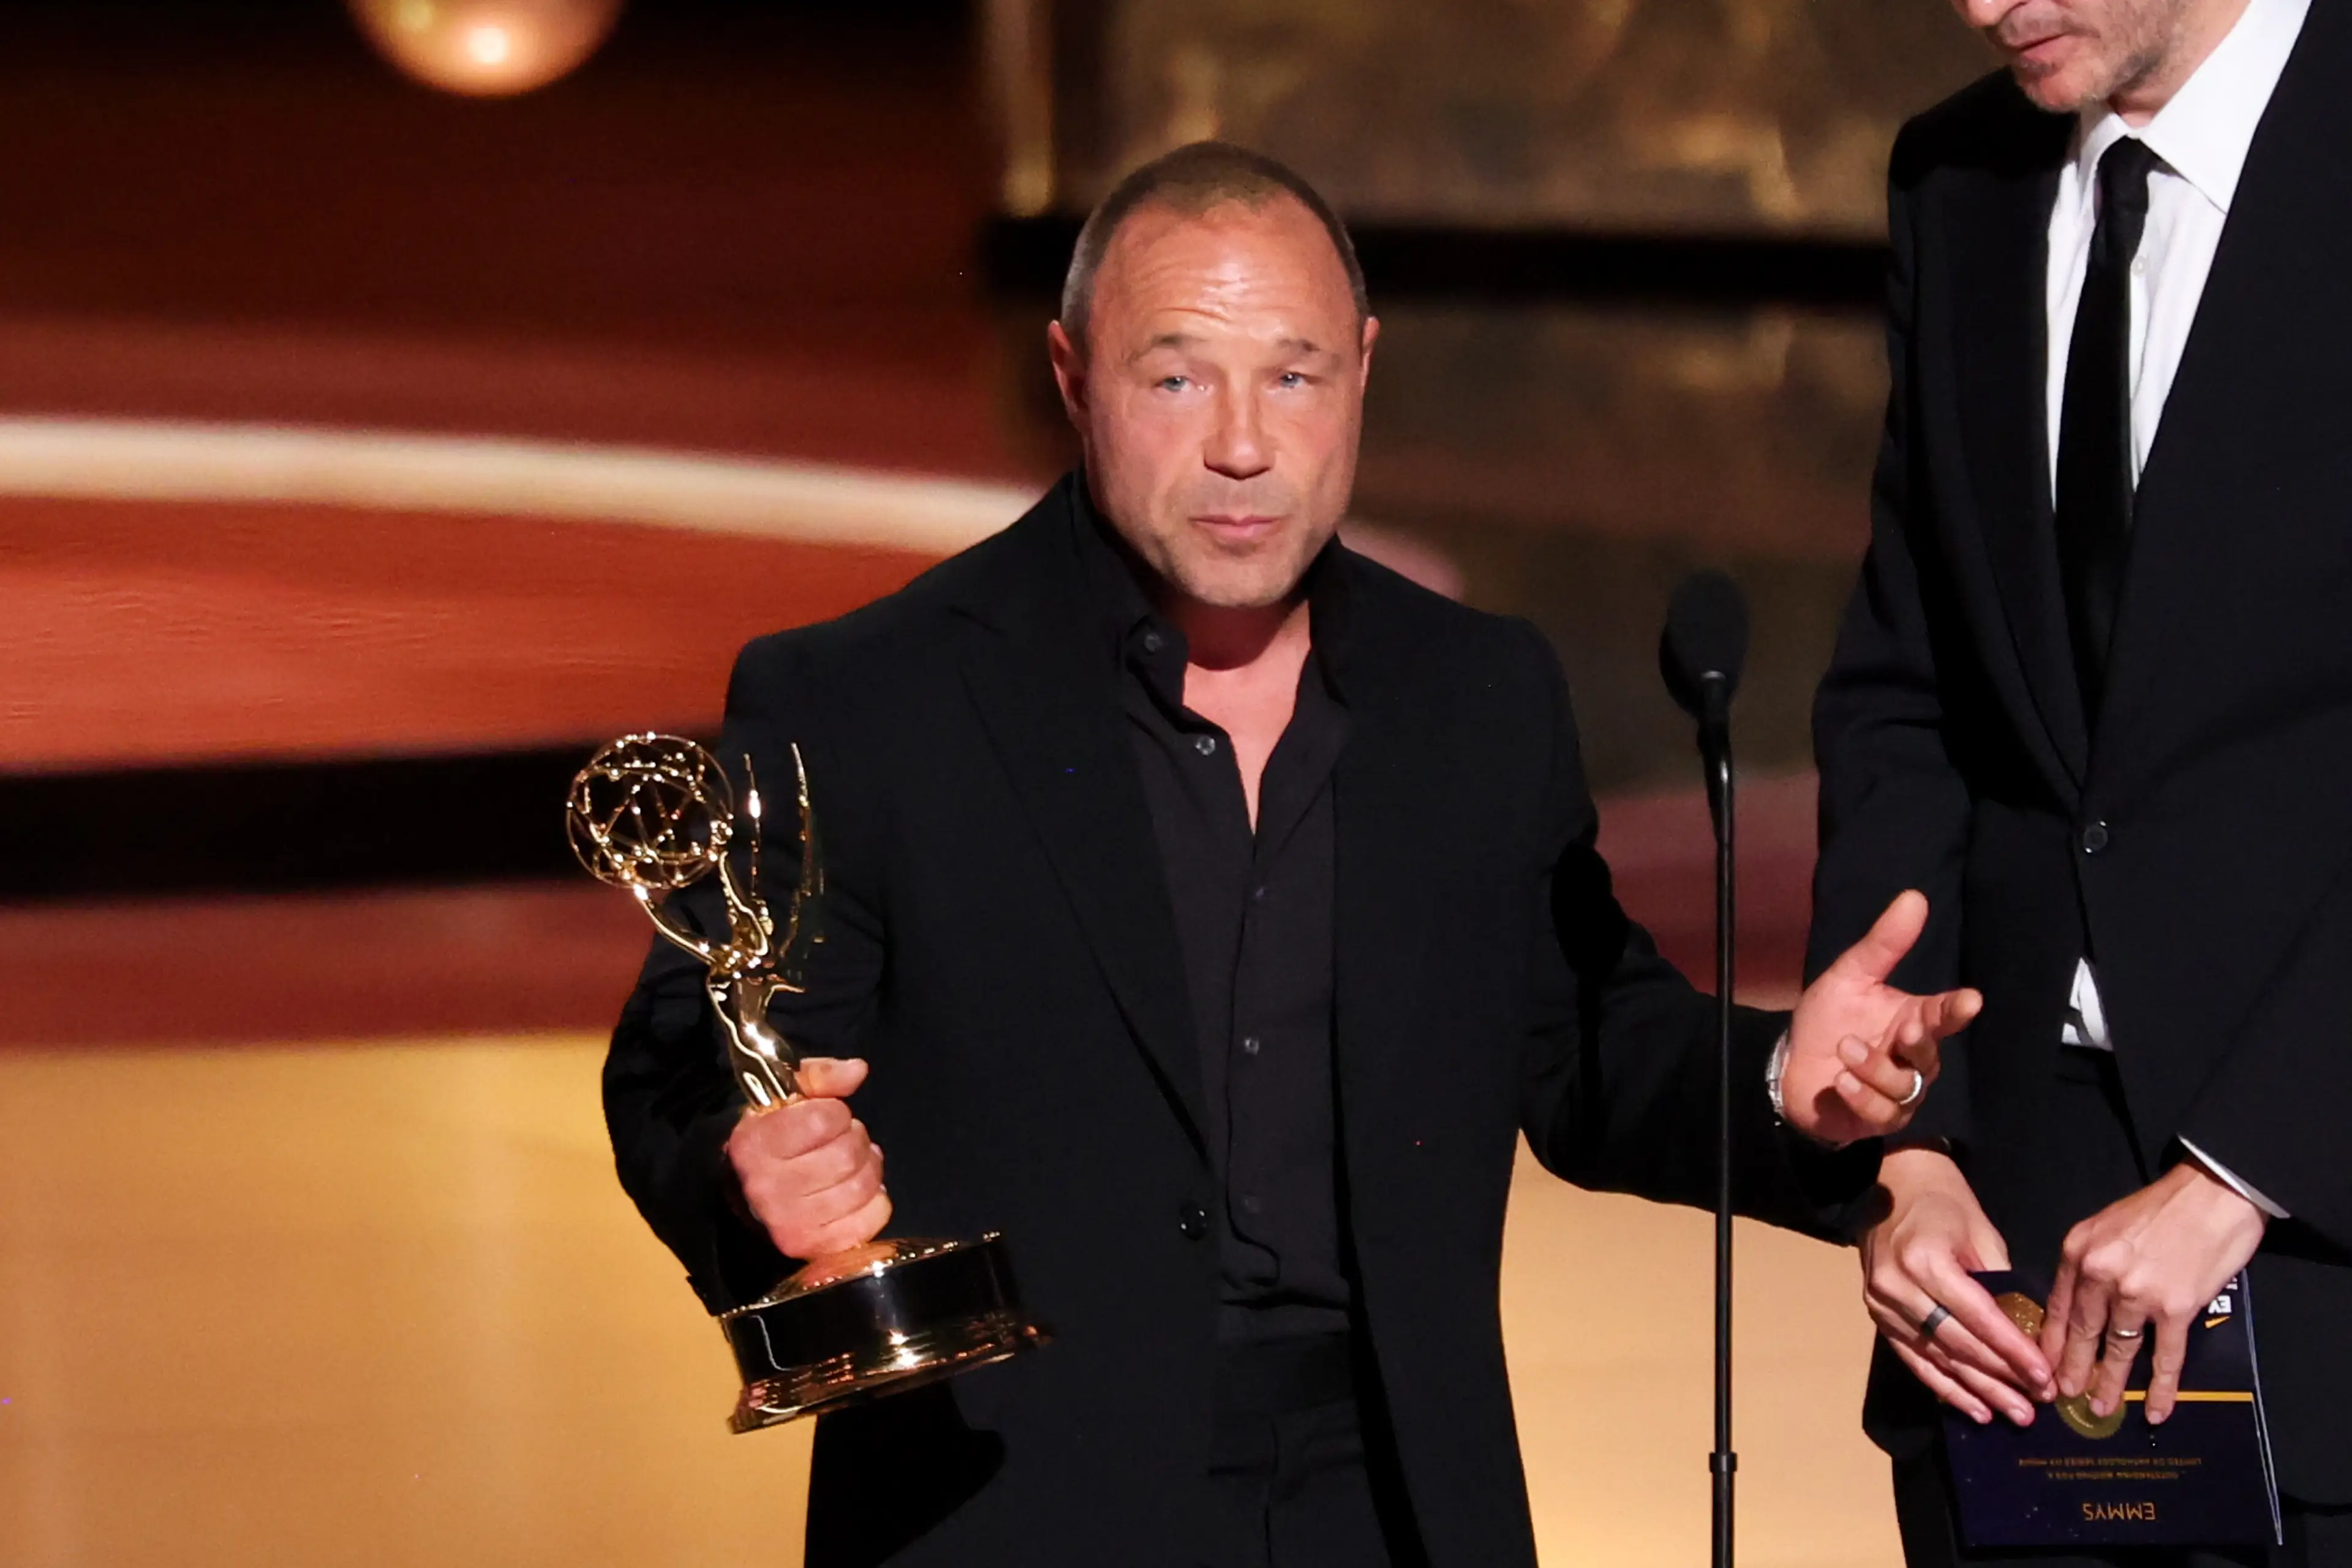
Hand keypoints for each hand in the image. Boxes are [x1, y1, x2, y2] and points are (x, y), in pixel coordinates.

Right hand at [725, 1056, 891, 1259]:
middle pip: (846, 1155)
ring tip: (851, 1165)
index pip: (825, 1119)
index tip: (827, 1117)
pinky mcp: (812, 1248)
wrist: (750, 1189)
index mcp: (755, 1145)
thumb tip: (858, 1070)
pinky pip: (871, 1220)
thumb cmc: (777, 1135)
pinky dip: (875, 1202)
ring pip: (861, 1187)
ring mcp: (788, 1224)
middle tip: (842, 1141)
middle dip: (855, 1140)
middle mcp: (766, 1188)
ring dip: (867, 1170)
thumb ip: (822, 1075)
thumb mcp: (789, 1095)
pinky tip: (856, 1193)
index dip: (836, 1112)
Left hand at [1785, 890, 1981, 1144]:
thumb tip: (1915, 897)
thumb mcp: (1850, 976)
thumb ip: (1884, 944)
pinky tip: (1841, 1082)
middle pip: (1931, 1055)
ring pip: (1906, 1087)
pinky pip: (1882, 1112)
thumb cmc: (1828, 1020)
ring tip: (1846, 1049)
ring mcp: (1898, 1092)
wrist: (1790, 1064)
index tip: (1970, 1000)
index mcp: (1912, 1020)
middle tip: (1903, 1031)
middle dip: (1919, 1044)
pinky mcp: (1878, 1118)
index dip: (1957, 1009)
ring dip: (1876, 1068)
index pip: (1944, 1014)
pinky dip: (1862, 1096)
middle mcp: (1912, 1058)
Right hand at [1860, 1148, 2054, 1423]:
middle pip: (1956, 1344)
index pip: (1978, 1317)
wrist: (1894, 1182)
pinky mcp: (1876, 1315)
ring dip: (1977, 1390)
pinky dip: (1944, 1386)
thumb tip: (2031, 1338)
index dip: (2013, 1351)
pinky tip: (1974, 1408)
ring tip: (2012, 1414)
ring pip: (1936, 1358)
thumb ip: (2002, 1286)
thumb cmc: (1946, 1203)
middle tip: (2035, 1406)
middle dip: (2000, 1378)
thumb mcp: (1983, 1235)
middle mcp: (1898, 1286)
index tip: (2045, 1378)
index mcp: (1926, 1260)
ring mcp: (1881, 1303)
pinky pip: (1913, 1358)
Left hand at [2041, 1162, 2265, 1423]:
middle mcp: (2101, 1274)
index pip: (2055, 1306)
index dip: (2049, 1342)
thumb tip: (2078, 1302)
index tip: (2040, 1367)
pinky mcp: (2177, 1308)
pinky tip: (2156, 1410)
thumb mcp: (2105, 1226)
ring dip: (2109, 1384)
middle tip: (2063, 1398)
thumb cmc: (2161, 1208)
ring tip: (2100, 1409)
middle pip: (2081, 1332)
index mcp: (2078, 1251)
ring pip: (2118, 1350)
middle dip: (2071, 1370)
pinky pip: (2165, 1357)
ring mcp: (2138, 1293)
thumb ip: (2089, 1263)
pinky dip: (2161, 1388)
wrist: (2213, 1193)